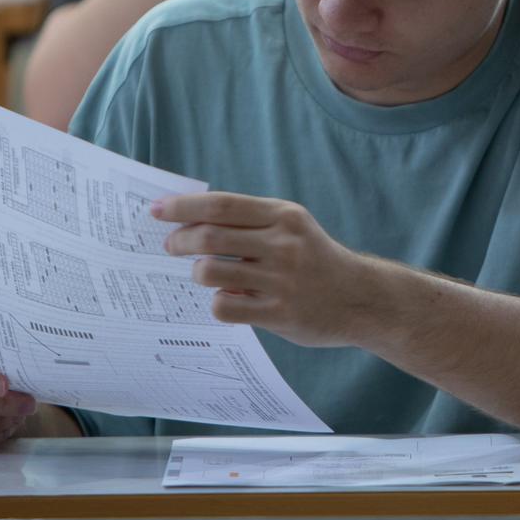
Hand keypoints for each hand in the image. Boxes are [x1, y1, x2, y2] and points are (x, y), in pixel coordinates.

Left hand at [157, 193, 382, 347]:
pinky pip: (225, 306)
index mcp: (284, 216)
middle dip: (180, 241)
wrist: (361, 298)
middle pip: (210, 237)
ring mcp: (282, 281)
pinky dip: (217, 302)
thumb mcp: (293, 226)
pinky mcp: (280, 314)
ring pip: (211, 272)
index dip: (184, 206)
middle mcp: (283, 245)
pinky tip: (227, 299)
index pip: (222, 206)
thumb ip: (251, 221)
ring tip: (203, 274)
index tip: (158, 210)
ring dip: (197, 273)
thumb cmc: (316, 259)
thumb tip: (192, 220)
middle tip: (170, 246)